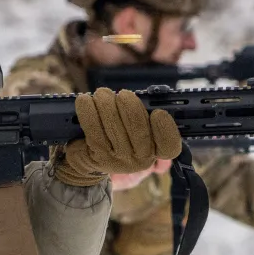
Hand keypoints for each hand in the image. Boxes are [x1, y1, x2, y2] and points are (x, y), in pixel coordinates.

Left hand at [55, 88, 181, 186]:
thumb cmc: (119, 134)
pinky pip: (94, 130)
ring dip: (106, 103)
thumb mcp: (137, 129)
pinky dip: (88, 111)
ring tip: (102, 94)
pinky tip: (84, 101)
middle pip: (140, 130)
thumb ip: (145, 115)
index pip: (169, 146)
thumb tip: (154, 105)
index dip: (165, 129)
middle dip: (130, 104)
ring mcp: (119, 160)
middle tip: (123, 94)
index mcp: (156, 150)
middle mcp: (140, 159)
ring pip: (115, 126)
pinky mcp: (98, 156)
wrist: (90, 158)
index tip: (159, 112)